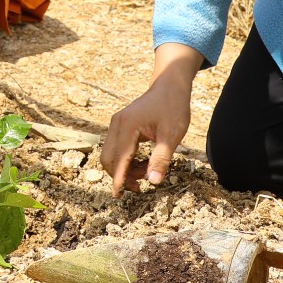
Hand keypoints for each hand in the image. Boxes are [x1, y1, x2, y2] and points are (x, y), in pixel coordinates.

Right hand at [101, 63, 193, 194]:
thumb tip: (154, 182)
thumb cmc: (173, 108)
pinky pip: (116, 148)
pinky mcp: (120, 125)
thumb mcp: (172, 135)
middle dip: (120, 175)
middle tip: (139, 186)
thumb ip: (161, 159)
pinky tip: (142, 163)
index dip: (119, 180)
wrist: (169, 86)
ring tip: (145, 172)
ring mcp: (117, 124)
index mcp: (127, 126)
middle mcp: (117, 124)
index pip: (119, 159)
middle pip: (108, 158)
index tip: (118, 196)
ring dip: (124, 168)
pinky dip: (126, 160)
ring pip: (111, 154)